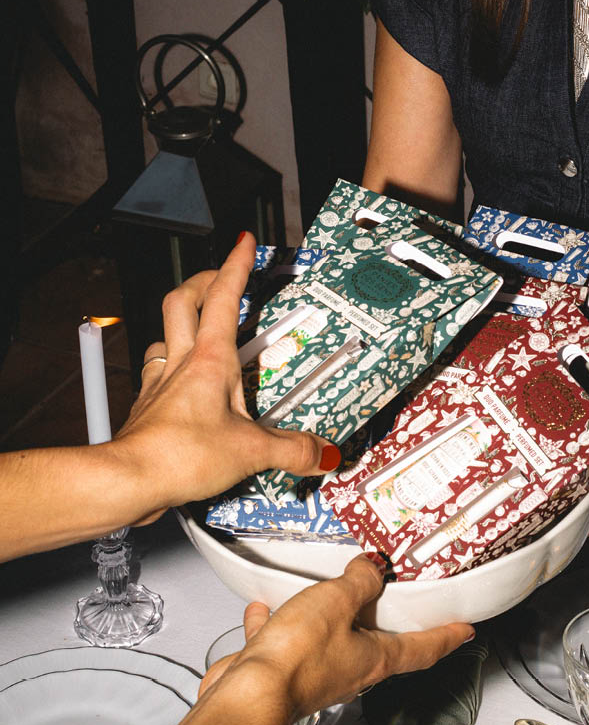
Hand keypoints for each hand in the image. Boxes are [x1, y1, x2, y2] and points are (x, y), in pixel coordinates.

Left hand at [114, 233, 340, 522]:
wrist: (129, 480)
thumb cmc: (180, 455)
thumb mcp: (252, 451)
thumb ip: (293, 449)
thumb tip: (323, 453)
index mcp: (209, 361)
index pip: (222, 298)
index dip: (235, 265)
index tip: (244, 244)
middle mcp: (180, 364)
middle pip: (181, 302)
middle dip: (200, 282)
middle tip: (217, 278)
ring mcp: (159, 384)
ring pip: (163, 337)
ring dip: (180, 326)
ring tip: (197, 331)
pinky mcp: (148, 408)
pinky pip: (155, 375)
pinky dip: (169, 371)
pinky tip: (180, 387)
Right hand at [199, 553, 474, 719]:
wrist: (248, 695)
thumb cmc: (297, 657)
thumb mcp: (338, 602)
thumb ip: (358, 581)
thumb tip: (372, 568)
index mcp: (374, 657)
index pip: (423, 648)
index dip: (447, 637)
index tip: (465, 629)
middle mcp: (349, 670)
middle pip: (378, 643)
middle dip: (384, 620)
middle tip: (393, 598)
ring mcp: (316, 673)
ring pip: (329, 639)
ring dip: (327, 616)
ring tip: (323, 591)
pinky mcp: (283, 671)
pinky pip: (284, 641)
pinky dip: (277, 622)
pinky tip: (264, 607)